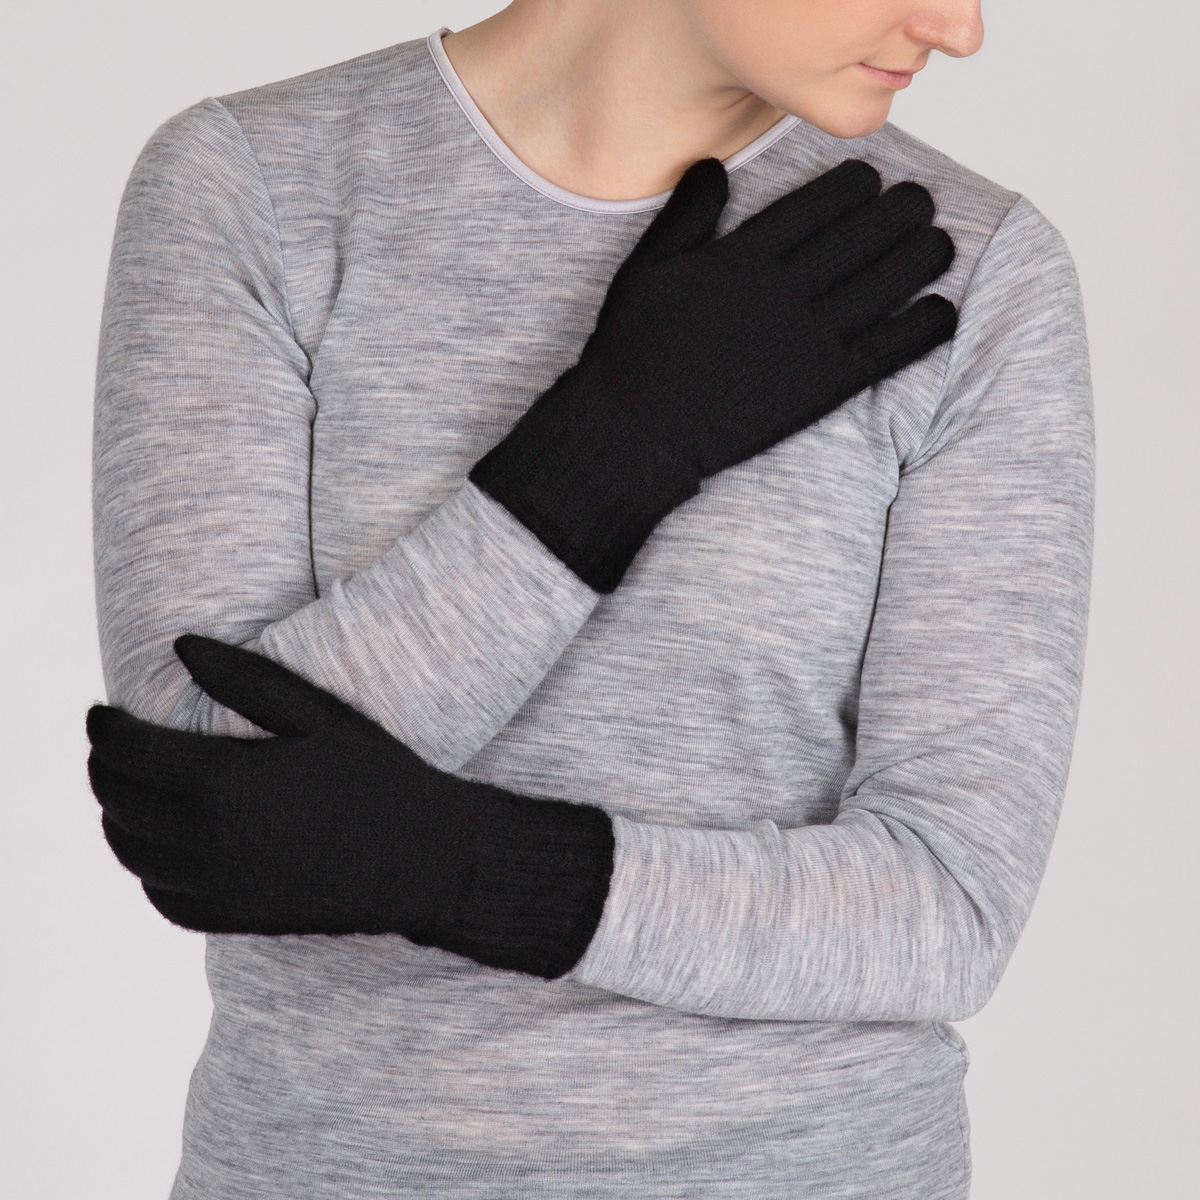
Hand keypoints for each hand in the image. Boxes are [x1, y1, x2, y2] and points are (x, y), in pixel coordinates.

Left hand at [86, 636, 613, 977]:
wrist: (425, 860)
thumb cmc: (379, 776)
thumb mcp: (320, 715)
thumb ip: (246, 678)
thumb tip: (179, 645)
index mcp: (227, 784)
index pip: (130, 754)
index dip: (105, 729)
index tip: (101, 713)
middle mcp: (211, 842)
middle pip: (119, 802)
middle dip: (102, 768)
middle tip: (106, 744)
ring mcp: (220, 887)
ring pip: (132, 852)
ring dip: (114, 815)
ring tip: (123, 787)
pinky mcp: (233, 917)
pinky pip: (161, 895)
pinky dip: (145, 867)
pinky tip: (156, 843)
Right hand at [470, 157, 957, 591]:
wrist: (634, 431)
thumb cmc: (633, 351)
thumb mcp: (646, 269)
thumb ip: (686, 216)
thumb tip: (711, 167)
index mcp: (743, 256)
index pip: (819, 203)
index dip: (855, 185)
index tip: (871, 180)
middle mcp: (783, 289)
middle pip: (864, 233)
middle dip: (901, 210)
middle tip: (919, 203)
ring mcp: (808, 337)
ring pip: (888, 281)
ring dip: (923, 256)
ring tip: (938, 244)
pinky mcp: (823, 385)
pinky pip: (891, 347)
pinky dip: (924, 326)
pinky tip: (941, 311)